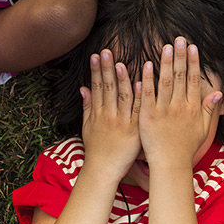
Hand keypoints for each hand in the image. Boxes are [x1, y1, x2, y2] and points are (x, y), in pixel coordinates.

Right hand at [80, 50, 141, 182]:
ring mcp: (121, 122)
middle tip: (106, 51)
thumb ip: (87, 106)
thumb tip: (82, 88)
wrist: (103, 171)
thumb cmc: (96, 150)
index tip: (96, 55)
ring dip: (121, 79)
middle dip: (106, 69)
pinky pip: (137, 111)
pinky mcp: (133, 131)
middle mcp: (108, 115)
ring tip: (120, 63)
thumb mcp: (87, 127)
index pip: (96, 87)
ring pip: (122, 97)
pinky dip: (139, 97)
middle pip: (107, 88)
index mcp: (98, 113)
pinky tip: (141, 83)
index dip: (96, 71)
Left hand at [139, 37, 221, 170]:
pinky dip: (148, 80)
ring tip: (166, 46)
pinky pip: (148, 95)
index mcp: (192, 108)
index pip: (193, 80)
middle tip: (180, 39)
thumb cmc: (186, 147)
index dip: (193, 63)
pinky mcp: (148, 116)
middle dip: (180, 56)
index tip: (192, 47)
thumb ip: (210, 109)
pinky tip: (147, 65)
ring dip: (166, 63)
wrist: (170, 165)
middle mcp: (179, 107)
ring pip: (165, 82)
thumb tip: (218, 92)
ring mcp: (163, 111)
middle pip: (180, 77)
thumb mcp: (203, 129)